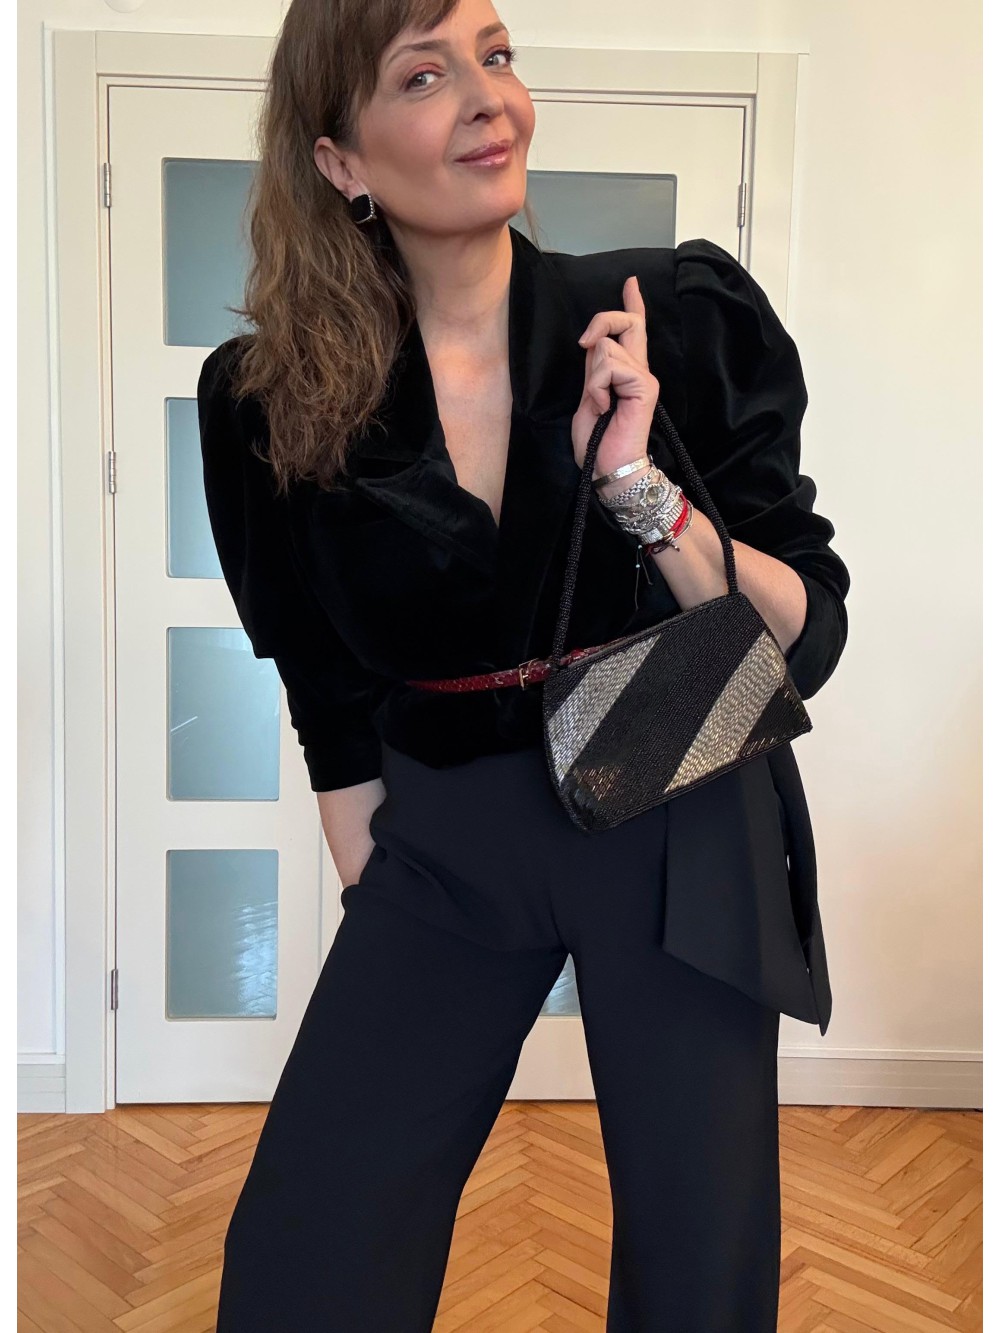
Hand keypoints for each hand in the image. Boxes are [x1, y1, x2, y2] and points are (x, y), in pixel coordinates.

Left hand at [571, 275, 658, 480]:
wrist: (609, 469)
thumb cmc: (598, 443)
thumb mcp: (588, 398)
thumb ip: (594, 371)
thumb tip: (595, 344)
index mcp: (627, 373)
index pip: (632, 330)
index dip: (632, 304)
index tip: (632, 283)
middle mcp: (640, 370)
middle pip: (626, 322)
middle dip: (602, 320)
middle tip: (584, 343)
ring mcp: (644, 377)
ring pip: (607, 347)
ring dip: (592, 376)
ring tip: (599, 403)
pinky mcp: (644, 385)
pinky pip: (610, 366)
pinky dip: (598, 386)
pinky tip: (604, 406)